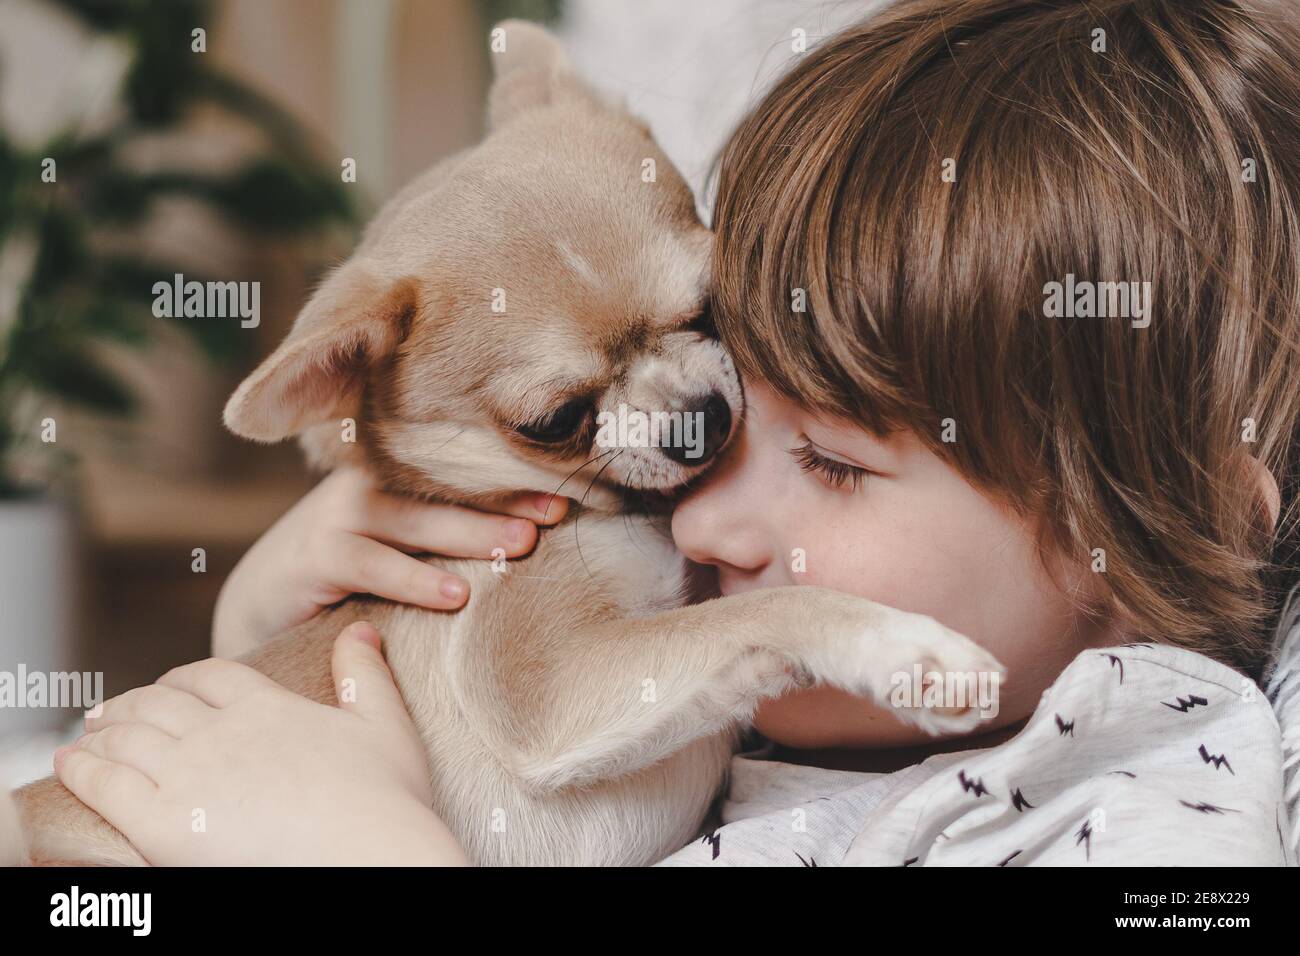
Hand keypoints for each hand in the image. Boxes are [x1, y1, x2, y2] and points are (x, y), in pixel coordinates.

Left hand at [55, 623, 468, 865]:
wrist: (371, 855)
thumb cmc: (387, 800)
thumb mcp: (385, 726)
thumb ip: (364, 675)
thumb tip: (360, 630)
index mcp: (269, 707)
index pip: (210, 676)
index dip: (183, 677)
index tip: (169, 685)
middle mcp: (222, 732)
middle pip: (159, 703)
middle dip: (132, 704)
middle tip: (112, 711)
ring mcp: (190, 775)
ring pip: (128, 738)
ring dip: (101, 732)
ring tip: (86, 736)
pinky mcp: (164, 823)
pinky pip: (107, 786)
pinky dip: (82, 770)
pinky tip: (70, 764)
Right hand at [213, 467, 567, 657]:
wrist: (263, 601)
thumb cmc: (351, 576)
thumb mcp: (402, 547)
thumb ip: (448, 538)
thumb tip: (532, 544)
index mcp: (395, 478)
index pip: (461, 476)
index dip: (512, 482)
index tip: (568, 493)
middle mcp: (368, 485)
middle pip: (445, 489)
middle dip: (505, 499)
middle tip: (557, 511)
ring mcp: (338, 515)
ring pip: (416, 521)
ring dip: (471, 532)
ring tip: (522, 545)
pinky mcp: (315, 555)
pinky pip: (371, 563)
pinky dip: (414, 579)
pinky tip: (455, 596)